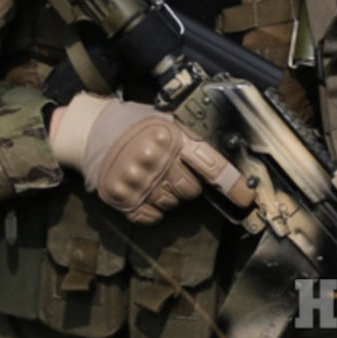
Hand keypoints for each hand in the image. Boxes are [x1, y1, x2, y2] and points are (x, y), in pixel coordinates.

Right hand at [49, 93, 252, 222]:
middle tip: (169, 170)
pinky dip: (150, 209)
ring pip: (171, 205)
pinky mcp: (121, 197)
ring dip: (167, 195)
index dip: (231, 184)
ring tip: (151, 175)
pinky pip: (150, 216)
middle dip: (186, 184)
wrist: (90, 130)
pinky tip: (141, 190)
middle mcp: (154, 159)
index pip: (210, 165)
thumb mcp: (165, 121)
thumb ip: (190, 141)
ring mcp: (136, 180)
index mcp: (170, 137)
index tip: (246, 198)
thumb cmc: (134, 124)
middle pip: (191, 191)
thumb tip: (222, 168)